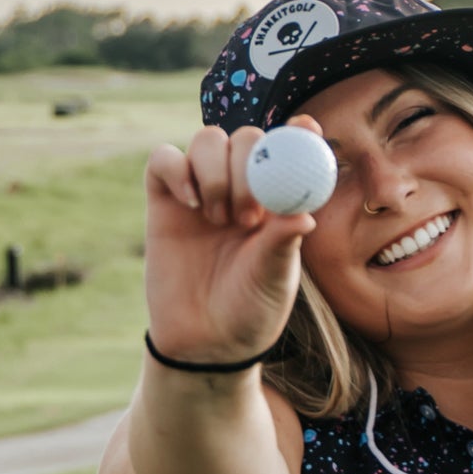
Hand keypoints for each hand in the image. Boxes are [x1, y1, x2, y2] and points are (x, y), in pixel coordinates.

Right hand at [143, 118, 320, 367]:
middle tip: (247, 217)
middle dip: (249, 165)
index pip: (290, 149)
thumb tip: (305, 216)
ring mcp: (202, 190)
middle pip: (246, 138)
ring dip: (215, 171)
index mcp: (278, 200)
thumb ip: (283, 244)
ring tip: (219, 220)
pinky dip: (177, 169)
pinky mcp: (164, 199)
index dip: (298, 134)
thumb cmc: (250, 311)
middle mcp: (242, 188)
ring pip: (207, 140)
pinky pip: (164, 158)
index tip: (308, 129)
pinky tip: (190, 202)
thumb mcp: (274, 280)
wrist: (205, 343)